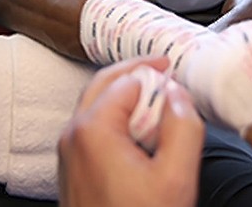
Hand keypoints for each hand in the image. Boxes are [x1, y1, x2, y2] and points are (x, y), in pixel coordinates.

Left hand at [59, 57, 203, 206]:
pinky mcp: (72, 169)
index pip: (127, 80)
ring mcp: (69, 153)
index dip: (155, 73)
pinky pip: (93, 130)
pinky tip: (142, 135)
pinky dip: (117, 121)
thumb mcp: (176, 178)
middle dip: (136, 75)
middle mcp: (73, 135)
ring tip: (159, 105)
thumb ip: (183, 127)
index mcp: (93, 129)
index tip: (177, 74)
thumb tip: (178, 94)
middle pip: (104, 84)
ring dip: (127, 98)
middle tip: (165, 73)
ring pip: (97, 105)